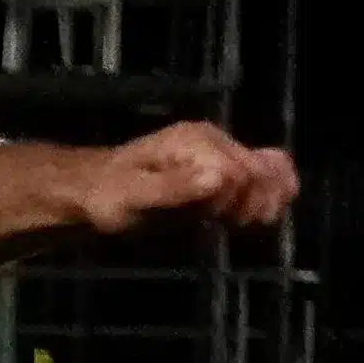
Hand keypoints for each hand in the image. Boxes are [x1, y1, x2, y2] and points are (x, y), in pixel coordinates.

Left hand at [71, 121, 298, 237]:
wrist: (95, 191)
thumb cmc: (109, 195)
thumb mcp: (134, 196)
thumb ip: (175, 188)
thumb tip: (219, 177)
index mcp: (196, 142)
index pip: (243, 172)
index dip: (232, 201)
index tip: (209, 217)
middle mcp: (215, 141)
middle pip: (263, 171)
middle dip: (249, 204)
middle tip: (219, 221)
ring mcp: (220, 154)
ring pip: (269, 172)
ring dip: (259, 203)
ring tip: (231, 220)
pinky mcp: (221, 170)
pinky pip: (262, 175)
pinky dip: (265, 196)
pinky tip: (252, 215)